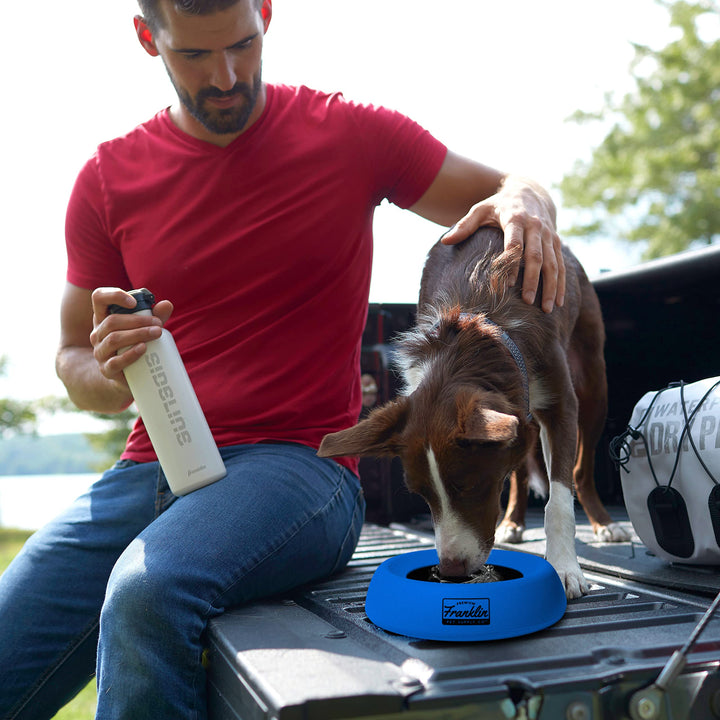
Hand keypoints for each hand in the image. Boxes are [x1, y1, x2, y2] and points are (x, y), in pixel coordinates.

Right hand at [89, 287, 173, 385]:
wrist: (125, 375)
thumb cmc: (135, 345)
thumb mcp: (144, 328)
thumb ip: (155, 316)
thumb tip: (167, 305)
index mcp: (103, 318)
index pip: (99, 298)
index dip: (114, 295)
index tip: (134, 302)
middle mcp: (97, 333)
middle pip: (112, 321)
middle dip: (137, 321)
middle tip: (158, 324)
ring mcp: (100, 352)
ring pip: (114, 339)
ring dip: (137, 334)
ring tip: (156, 333)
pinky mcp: (107, 369)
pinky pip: (115, 361)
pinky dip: (130, 354)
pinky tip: (143, 348)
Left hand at [441, 176, 564, 313]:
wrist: (528, 192)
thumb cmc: (498, 205)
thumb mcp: (480, 209)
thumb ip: (465, 225)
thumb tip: (445, 241)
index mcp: (515, 219)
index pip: (515, 244)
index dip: (511, 264)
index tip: (506, 285)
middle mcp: (535, 226)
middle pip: (536, 256)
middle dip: (534, 280)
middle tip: (529, 302)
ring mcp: (549, 235)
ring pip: (553, 263)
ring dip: (551, 286)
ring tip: (547, 309)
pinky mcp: (557, 241)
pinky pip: (561, 264)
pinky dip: (560, 283)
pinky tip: (559, 301)